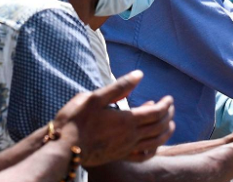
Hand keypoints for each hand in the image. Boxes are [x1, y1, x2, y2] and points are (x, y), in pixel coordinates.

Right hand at [53, 70, 174, 165]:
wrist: (62, 148)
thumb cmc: (76, 120)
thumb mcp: (95, 97)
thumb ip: (120, 87)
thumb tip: (139, 75)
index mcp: (127, 120)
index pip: (156, 112)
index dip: (166, 105)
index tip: (168, 98)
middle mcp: (131, 136)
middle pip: (159, 127)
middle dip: (168, 116)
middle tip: (170, 107)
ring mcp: (126, 149)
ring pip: (155, 142)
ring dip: (166, 132)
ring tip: (170, 124)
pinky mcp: (119, 157)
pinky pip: (143, 156)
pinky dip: (154, 149)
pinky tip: (153, 144)